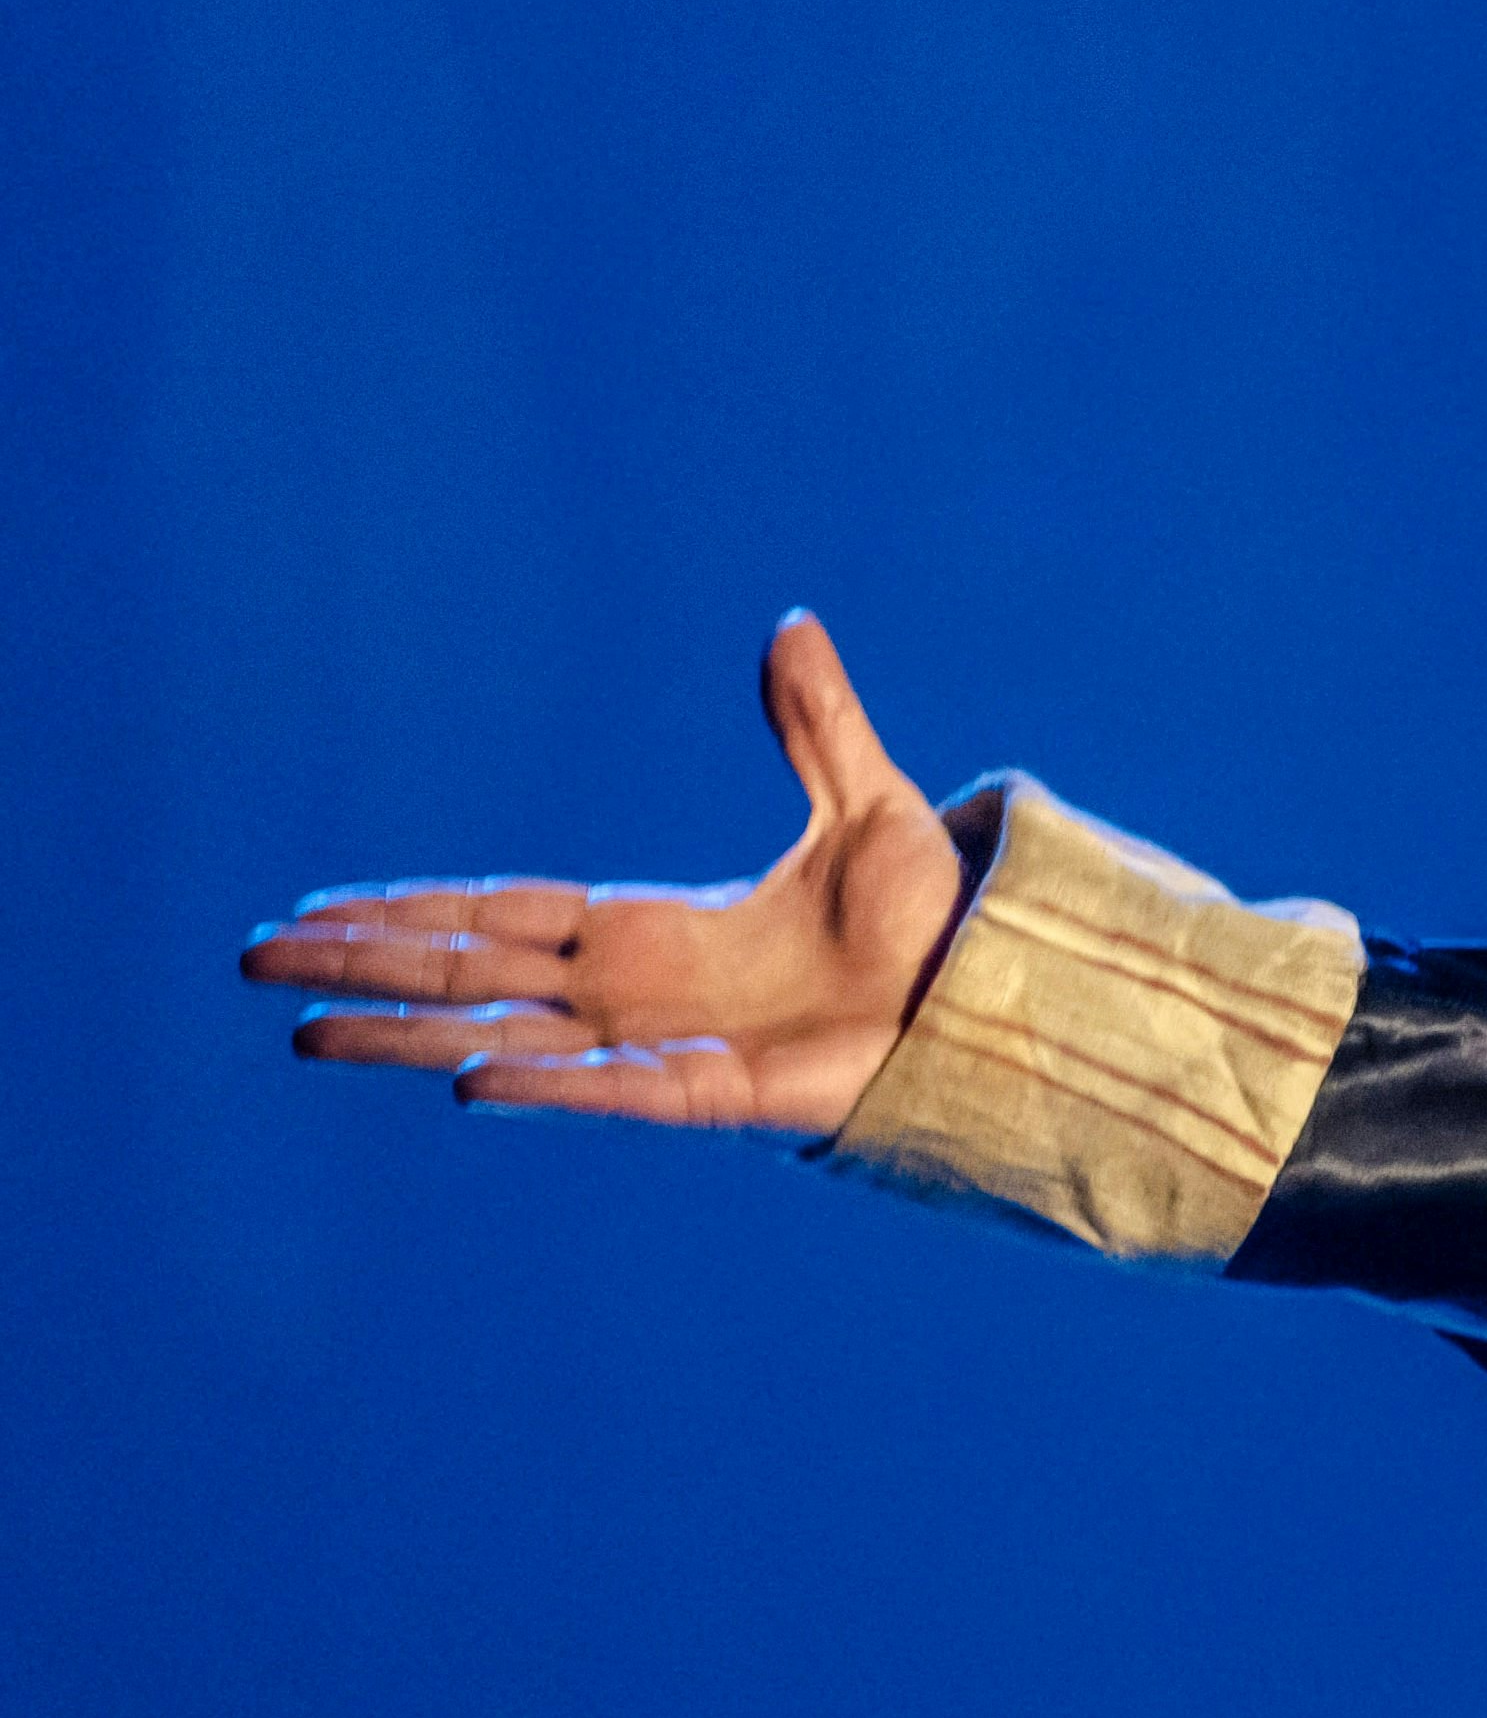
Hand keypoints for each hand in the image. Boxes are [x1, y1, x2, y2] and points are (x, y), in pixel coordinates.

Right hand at [246, 612, 971, 1137]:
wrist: (1000, 996)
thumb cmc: (933, 927)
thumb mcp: (866, 806)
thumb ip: (814, 725)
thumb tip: (793, 626)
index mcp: (653, 929)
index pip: (501, 914)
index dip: (412, 909)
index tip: (320, 908)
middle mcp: (638, 992)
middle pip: (469, 970)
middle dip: (365, 963)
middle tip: (255, 959)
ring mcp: (667, 1045)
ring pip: (505, 1037)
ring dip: (408, 1032)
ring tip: (306, 1033)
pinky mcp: (719, 1092)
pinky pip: (612, 1089)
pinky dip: (544, 1083)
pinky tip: (466, 1079)